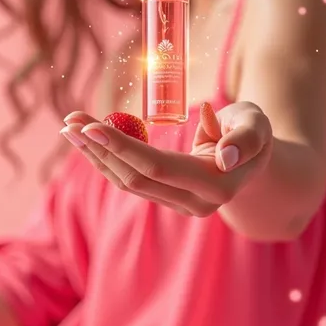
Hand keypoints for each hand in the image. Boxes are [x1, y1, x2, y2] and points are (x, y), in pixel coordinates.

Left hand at [61, 102, 271, 217]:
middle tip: (69, 121)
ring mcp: (178, 204)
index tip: (90, 125)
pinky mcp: (166, 198)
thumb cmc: (253, 133)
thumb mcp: (257, 125)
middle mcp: (194, 203)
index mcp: (217, 185)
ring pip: (127, 182)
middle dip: (99, 149)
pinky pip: (130, 180)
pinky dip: (107, 160)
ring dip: (95, 155)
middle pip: (134, 178)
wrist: (255, 163)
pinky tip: (88, 142)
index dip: (122, 146)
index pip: (157, 167)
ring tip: (69, 128)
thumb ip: (246, 138)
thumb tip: (224, 158)